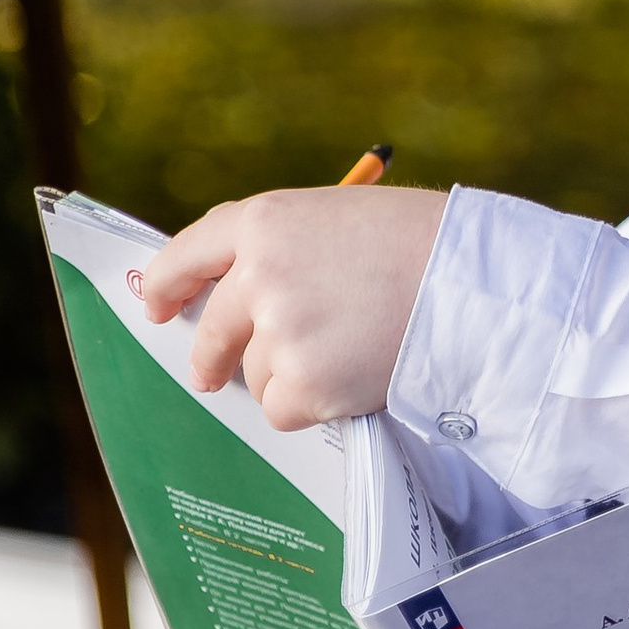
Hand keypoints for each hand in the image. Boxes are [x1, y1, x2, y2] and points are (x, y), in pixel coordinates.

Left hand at [140, 186, 450, 431]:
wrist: (473, 287)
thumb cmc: (422, 244)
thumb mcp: (341, 219)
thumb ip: (287, 250)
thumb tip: (245, 298)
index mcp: (267, 221)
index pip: (191, 251)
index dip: (166, 282)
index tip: (155, 306)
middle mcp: (259, 275)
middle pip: (213, 328)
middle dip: (208, 356)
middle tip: (210, 376)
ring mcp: (278, 332)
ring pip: (256, 374)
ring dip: (291, 376)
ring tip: (352, 353)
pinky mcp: (303, 384)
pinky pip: (284, 409)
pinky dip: (313, 405)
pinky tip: (354, 379)